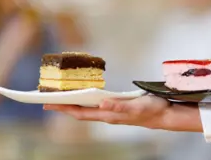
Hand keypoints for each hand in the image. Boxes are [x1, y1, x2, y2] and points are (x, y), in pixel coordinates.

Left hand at [44, 96, 202, 131]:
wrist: (164, 114)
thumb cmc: (150, 109)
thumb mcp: (136, 107)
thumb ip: (119, 107)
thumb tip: (101, 105)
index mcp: (108, 114)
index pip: (80, 113)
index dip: (63, 109)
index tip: (47, 104)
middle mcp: (106, 115)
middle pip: (79, 112)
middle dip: (62, 106)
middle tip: (46, 99)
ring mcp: (110, 112)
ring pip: (86, 109)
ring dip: (72, 104)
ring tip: (60, 97)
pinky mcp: (116, 108)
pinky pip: (95, 105)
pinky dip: (85, 100)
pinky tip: (82, 96)